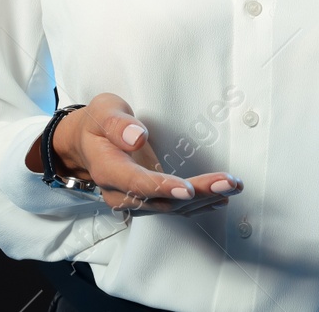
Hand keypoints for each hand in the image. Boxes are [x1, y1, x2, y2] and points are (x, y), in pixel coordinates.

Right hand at [47, 92, 242, 216]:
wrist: (85, 143)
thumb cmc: (97, 123)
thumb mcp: (103, 111)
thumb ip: (117, 124)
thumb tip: (136, 137)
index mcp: (107, 169)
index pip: (136, 183)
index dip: (163, 187)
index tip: (188, 189)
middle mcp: (119, 192)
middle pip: (160, 199)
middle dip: (198, 194)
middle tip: (228, 183)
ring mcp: (133, 200)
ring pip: (171, 207)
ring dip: (204, 199)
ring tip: (233, 186)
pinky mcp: (145, 201)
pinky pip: (173, 208)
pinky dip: (198, 205)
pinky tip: (220, 199)